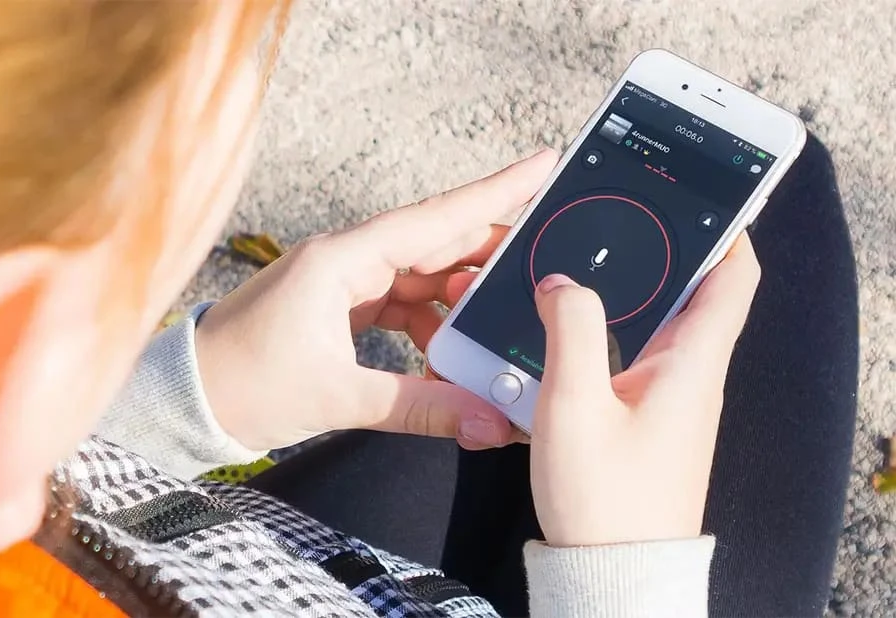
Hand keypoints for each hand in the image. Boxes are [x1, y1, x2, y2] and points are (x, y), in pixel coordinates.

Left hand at [194, 150, 557, 451]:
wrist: (187, 400)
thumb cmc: (243, 385)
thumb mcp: (339, 398)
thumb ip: (420, 407)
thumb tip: (489, 422)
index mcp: (341, 259)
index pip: (435, 218)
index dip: (495, 192)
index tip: (543, 165)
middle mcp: (345, 259)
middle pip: (435, 241)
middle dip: (492, 249)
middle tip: (547, 252)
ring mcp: (342, 282)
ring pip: (421, 276)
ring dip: (461, 297)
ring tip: (504, 317)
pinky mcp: (338, 307)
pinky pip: (401, 303)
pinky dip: (431, 324)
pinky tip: (452, 350)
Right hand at [530, 235, 760, 546]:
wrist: (613, 573)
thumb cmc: (603, 498)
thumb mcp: (574, 406)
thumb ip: (570, 332)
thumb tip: (561, 284)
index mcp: (691, 364)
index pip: (733, 279)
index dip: (726, 230)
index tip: (698, 196)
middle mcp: (692, 378)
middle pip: (694, 294)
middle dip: (663, 252)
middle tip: (622, 221)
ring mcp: (673, 402)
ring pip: (661, 326)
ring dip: (632, 293)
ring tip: (586, 266)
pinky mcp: (649, 421)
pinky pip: (638, 358)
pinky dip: (612, 332)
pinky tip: (570, 334)